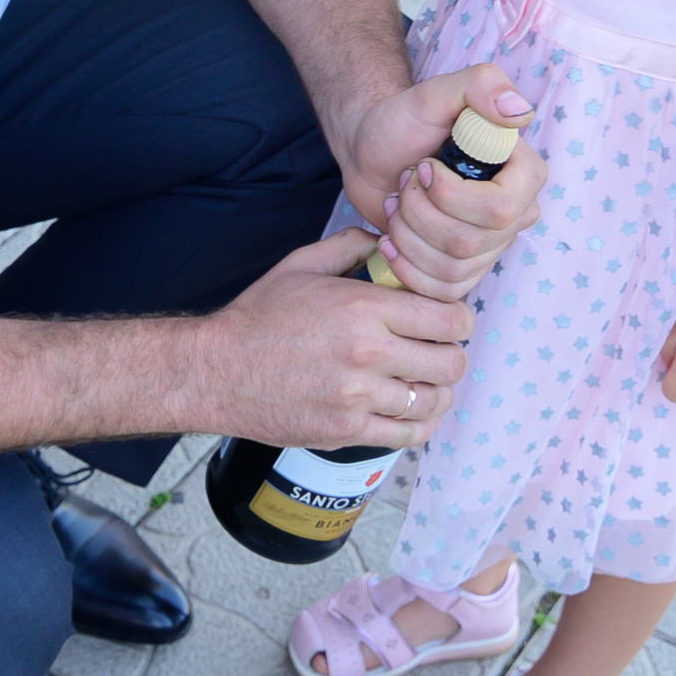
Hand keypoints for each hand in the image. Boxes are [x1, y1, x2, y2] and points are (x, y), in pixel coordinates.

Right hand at [192, 228, 471, 449]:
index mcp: (363, 308)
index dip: (458, 318)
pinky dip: (417, 424)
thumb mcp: (302, 264)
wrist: (216, 371)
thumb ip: (351, 245)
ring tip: (422, 382)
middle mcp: (368, 353)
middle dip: (452, 354)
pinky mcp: (348, 430)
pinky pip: (408, 435)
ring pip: (434, 401)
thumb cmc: (259, 316)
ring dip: (436, 391)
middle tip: (437, 351)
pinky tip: (407, 411)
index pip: (449, 318)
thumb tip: (388, 241)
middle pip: (452, 362)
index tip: (448, 320)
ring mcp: (359, 398)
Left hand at [342, 63, 541, 300]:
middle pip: (469, 243)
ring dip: (407, 234)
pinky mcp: (465, 271)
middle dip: (419, 213)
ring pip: (451, 268)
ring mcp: (491, 247)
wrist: (374, 152)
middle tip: (404, 183)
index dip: (450, 196)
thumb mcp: (436, 92)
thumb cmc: (405, 121)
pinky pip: (441, 290)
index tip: (421, 167)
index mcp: (524, 173)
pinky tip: (391, 238)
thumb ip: (481, 85)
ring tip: (397, 203)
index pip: (500, 209)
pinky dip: (405, 266)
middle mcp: (516, 213)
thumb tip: (520, 112)